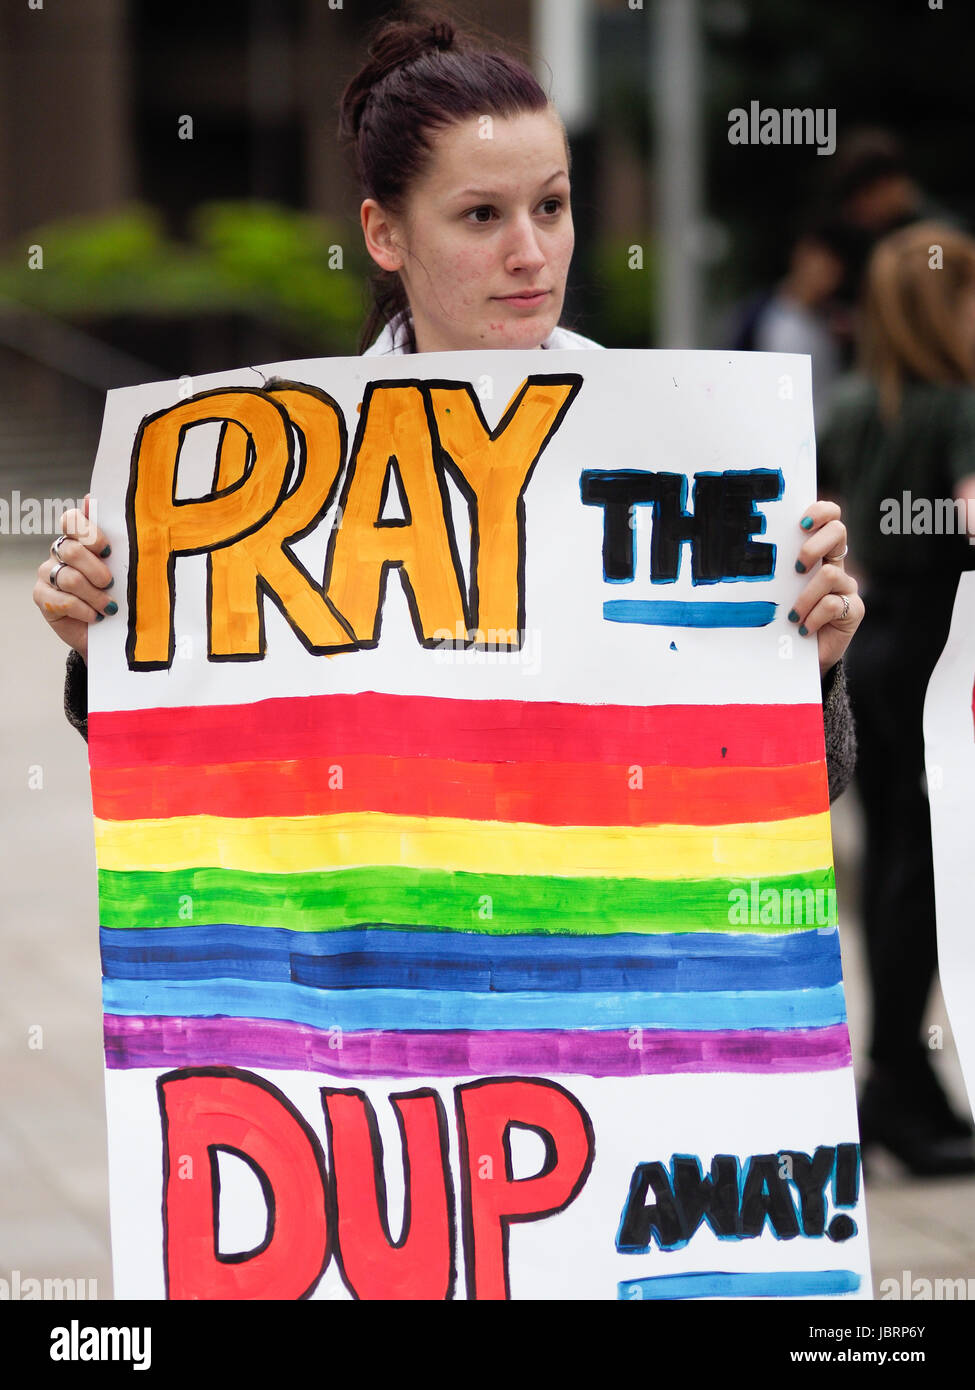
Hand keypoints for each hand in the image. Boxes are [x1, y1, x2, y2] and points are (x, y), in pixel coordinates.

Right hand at [32, 495, 114, 663]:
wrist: (113, 630)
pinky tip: (95, 616)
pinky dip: (84, 610)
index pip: (72, 520)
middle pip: (72, 550)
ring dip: (95, 595)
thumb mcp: (126, 566)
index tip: (109, 551)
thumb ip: (114, 536)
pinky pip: (63, 600)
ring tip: (109, 607)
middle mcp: (59, 551)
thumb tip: (91, 499)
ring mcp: (48, 574)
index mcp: (79, 538)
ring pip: (69, 578)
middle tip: (111, 584)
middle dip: (97, 571)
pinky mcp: (42, 597)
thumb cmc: (122, 593)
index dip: (89, 533)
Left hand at [789, 499, 863, 677]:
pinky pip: (834, 604)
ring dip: (805, 597)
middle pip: (838, 531)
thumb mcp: (774, 590)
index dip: (820, 512)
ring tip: (793, 616)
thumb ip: (774, 570)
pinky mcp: (854, 609)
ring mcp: (847, 587)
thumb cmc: (780, 619)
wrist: (796, 656)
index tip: (800, 524)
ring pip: (830, 574)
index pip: (829, 517)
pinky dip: (814, 617)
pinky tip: (804, 629)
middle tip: (797, 568)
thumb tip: (745, 553)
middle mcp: (836, 564)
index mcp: (818, 553)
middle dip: (814, 546)